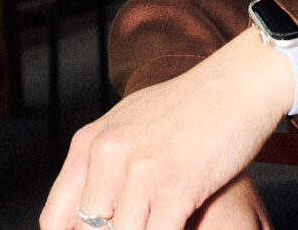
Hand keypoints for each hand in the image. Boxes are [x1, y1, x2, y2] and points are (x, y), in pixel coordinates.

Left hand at [41, 27, 294, 229]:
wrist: (242, 81)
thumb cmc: (192, 104)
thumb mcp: (131, 123)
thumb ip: (102, 163)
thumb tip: (85, 211)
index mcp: (91, 142)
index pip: (55, 220)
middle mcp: (108, 154)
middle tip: (141, 219)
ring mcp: (141, 170)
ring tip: (157, 221)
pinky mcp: (175, 186)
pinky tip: (182, 225)